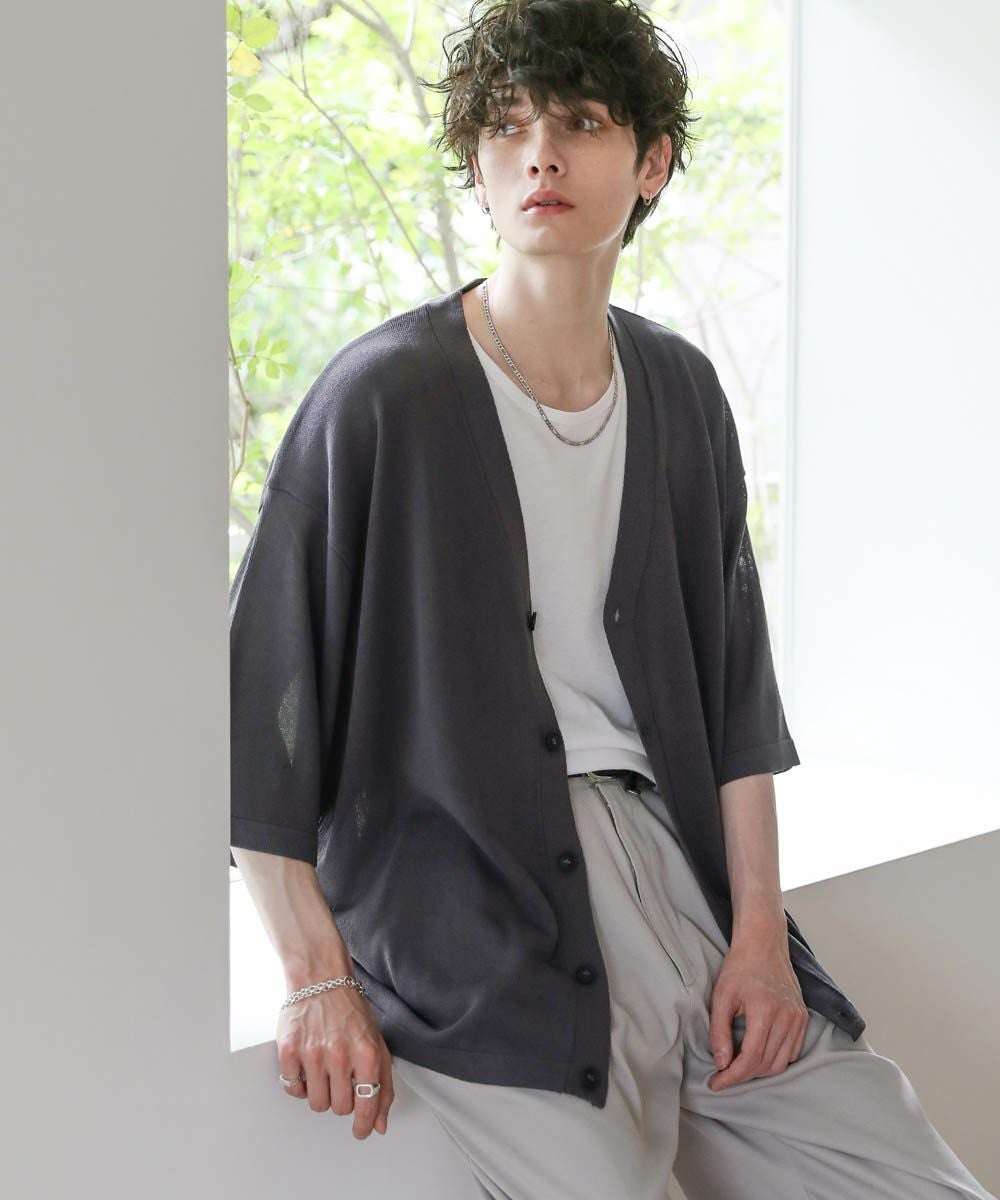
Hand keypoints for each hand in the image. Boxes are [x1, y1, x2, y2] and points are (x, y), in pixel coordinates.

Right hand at [276, 983, 394, 1138]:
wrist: (320, 978)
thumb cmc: (349, 1010)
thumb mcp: (376, 1042)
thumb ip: (383, 1084)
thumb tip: (380, 1123)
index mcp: (367, 1052)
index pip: (367, 1104)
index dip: (364, 1125)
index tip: (361, 1131)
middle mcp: (340, 1054)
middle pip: (340, 1108)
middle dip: (342, 1099)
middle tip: (340, 1079)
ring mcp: (312, 1053)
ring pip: (317, 1103)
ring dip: (321, 1093)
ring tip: (324, 1072)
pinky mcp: (289, 1050)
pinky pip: (292, 1089)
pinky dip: (299, 1084)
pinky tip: (307, 1067)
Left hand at [707, 932, 808, 1091]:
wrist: (764, 943)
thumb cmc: (740, 966)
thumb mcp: (721, 996)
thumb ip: (720, 1031)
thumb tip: (721, 1063)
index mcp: (765, 1012)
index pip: (750, 1059)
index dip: (732, 1077)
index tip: (716, 1084)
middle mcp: (787, 1018)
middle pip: (766, 1065)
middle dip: (743, 1076)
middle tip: (723, 1076)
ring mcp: (798, 1018)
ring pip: (782, 1063)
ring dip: (760, 1071)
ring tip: (739, 1067)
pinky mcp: (803, 1017)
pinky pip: (792, 1051)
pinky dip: (776, 1059)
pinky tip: (759, 1054)